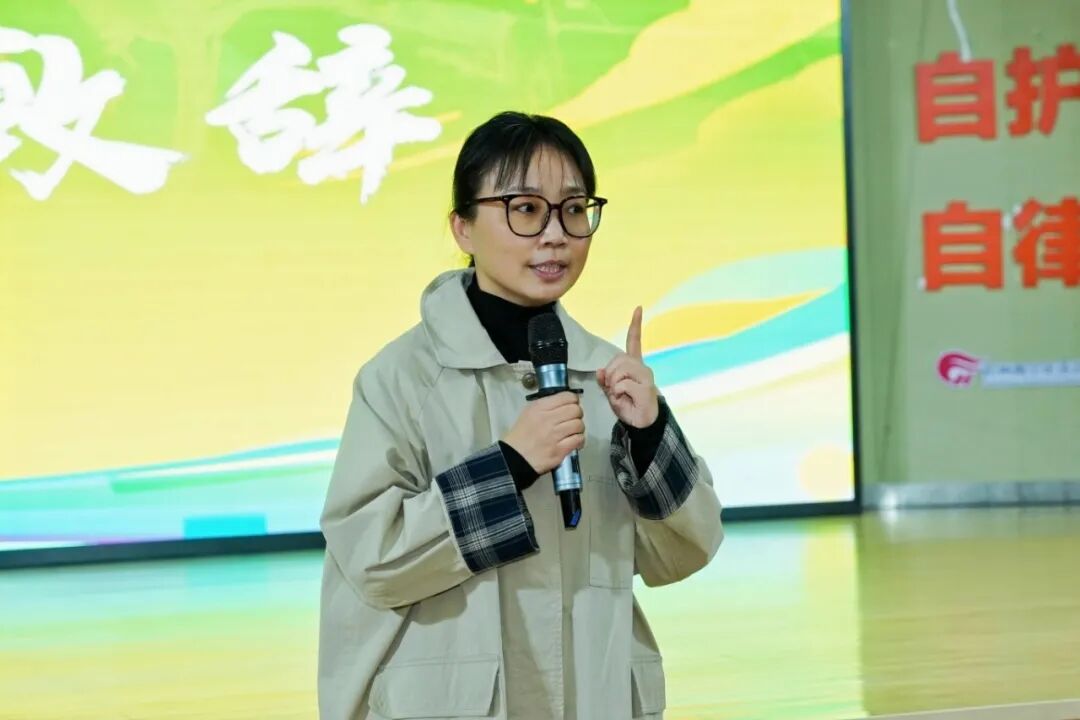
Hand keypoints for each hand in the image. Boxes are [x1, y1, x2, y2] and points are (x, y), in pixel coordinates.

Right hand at [502, 392, 585, 474]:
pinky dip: (579, 440)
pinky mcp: (560, 450)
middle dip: (577, 414)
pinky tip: (574, 441)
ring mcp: (554, 435)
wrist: (514, 458)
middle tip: (573, 419)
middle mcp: (548, 419)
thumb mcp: (528, 412)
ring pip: (579, 425)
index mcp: (539, 408)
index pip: (567, 397)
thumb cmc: (521, 436)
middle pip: (575, 410)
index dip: (573, 400)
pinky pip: (578, 439)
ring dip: (578, 428)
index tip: (572, 405)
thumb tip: (564, 402)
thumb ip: (546, 405)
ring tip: (573, 431)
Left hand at [597, 306, 659, 428]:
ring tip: (619, 394)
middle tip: (612, 389)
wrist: (641, 423)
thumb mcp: (611, 392)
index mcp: (634, 365)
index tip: (638, 308)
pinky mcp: (646, 387)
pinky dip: (618, 393)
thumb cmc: (628, 406)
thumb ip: (605, 380)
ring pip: (620, 370)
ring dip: (613, 384)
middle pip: (618, 359)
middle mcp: (643, 367)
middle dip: (609, 374)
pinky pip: (622, 384)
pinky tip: (626, 399)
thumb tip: (599, 371)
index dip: (635, 325)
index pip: (634, 341)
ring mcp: (646, 376)